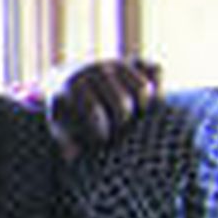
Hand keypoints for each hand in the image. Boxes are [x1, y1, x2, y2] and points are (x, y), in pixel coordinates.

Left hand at [46, 57, 160, 160]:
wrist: (67, 81)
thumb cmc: (66, 113)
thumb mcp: (59, 127)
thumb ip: (65, 142)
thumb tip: (73, 156)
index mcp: (73, 86)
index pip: (95, 113)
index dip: (102, 135)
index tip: (100, 141)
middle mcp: (95, 69)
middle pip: (123, 105)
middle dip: (123, 125)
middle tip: (118, 131)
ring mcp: (116, 63)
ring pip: (143, 89)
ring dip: (142, 109)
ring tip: (131, 118)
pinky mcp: (134, 60)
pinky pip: (156, 70)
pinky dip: (158, 85)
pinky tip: (145, 101)